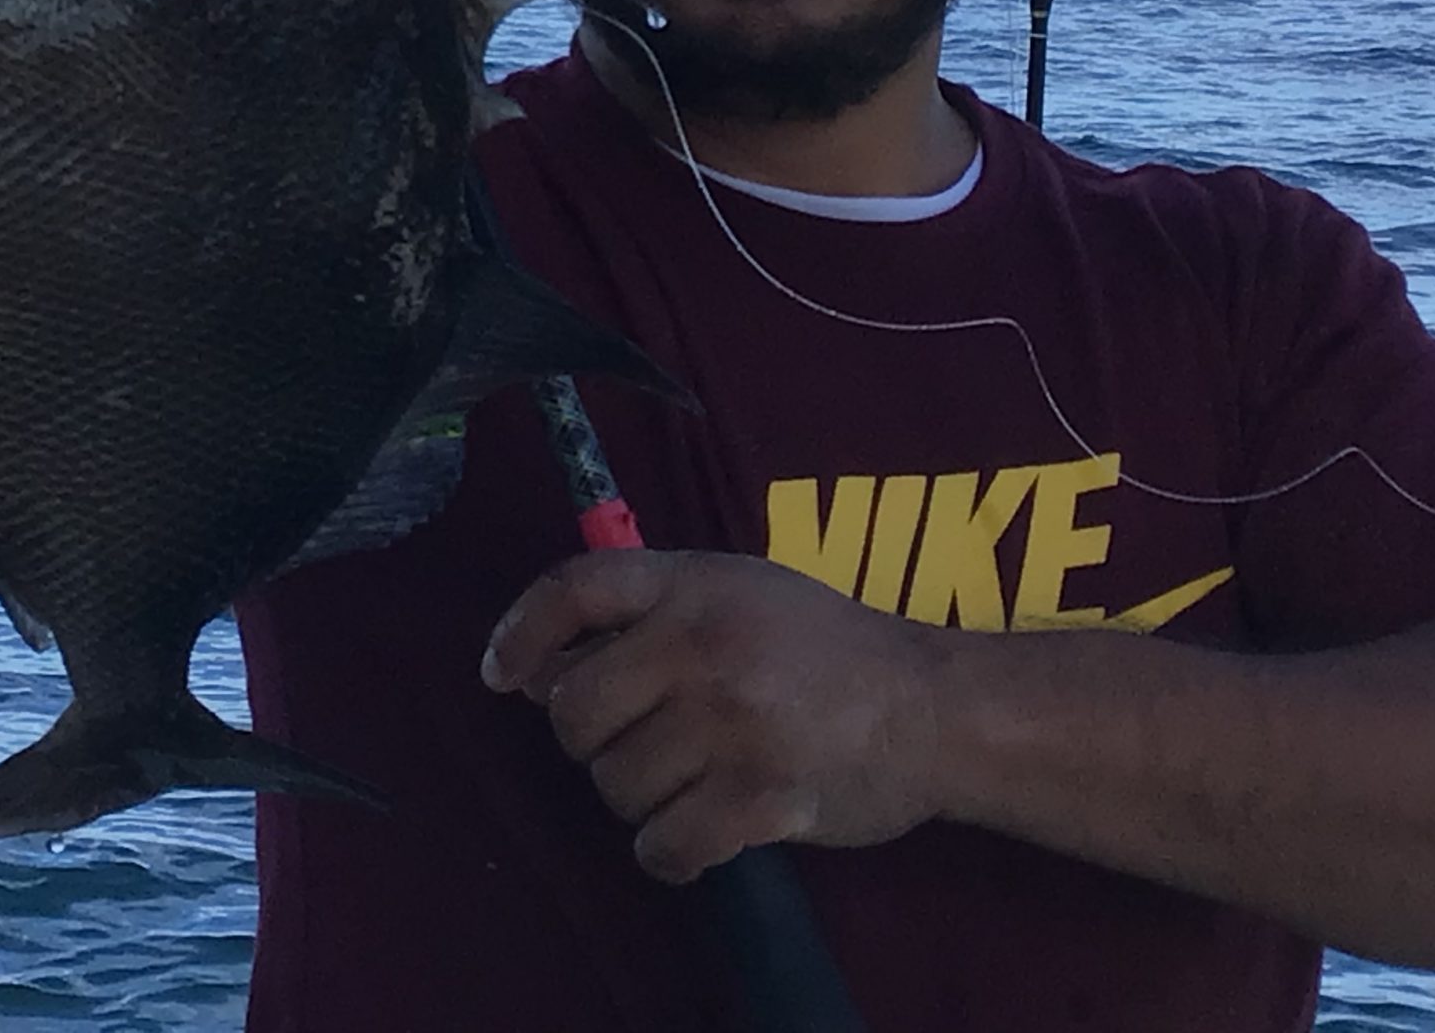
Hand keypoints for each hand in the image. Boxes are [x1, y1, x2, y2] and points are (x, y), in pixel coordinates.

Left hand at [482, 550, 945, 882]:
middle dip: (590, 742)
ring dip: (641, 800)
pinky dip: (671, 852)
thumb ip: (652, 615)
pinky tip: (700, 836)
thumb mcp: (743, 593)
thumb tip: (540, 669)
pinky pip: (665, 845)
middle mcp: (705, 643)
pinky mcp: (760, 795)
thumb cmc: (829, 649)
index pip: (576, 587)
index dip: (521, 631)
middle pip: (575, 709)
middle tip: (638, 744)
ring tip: (693, 782)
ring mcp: (732, 721)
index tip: (499, 676)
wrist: (934, 707)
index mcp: (695, 583)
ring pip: (616, 785)